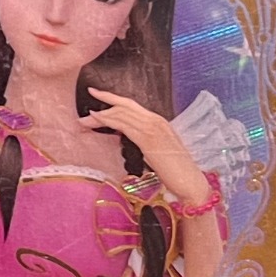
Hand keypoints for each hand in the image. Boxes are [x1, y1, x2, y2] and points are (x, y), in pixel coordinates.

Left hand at [82, 90, 210, 206]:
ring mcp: (153, 128)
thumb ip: (143, 140)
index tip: (97, 94)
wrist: (191, 182)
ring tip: (84, 120)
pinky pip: (124, 125)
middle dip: (104, 103)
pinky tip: (97, 120)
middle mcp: (156, 121)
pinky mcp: (148, 139)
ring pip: (122, 114)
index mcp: (159, 122)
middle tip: (85, 106)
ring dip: (100, 116)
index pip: (132, 106)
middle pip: (125, 106)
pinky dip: (108, 120)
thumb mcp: (158, 150)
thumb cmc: (176, 171)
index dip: (113, 99)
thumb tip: (126, 135)